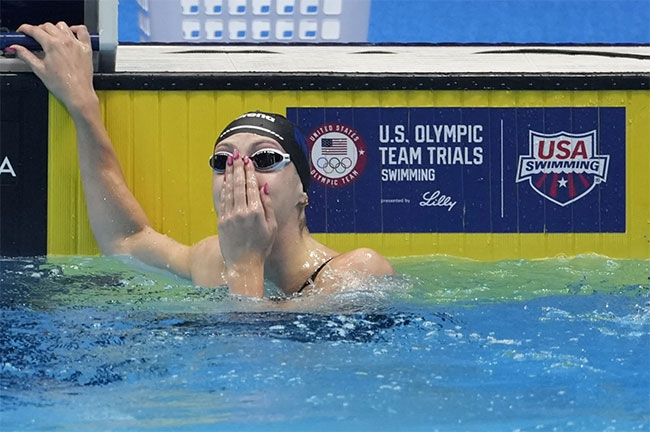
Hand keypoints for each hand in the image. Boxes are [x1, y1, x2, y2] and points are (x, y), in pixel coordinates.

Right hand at [11, 22, 95, 113]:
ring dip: (55, 28)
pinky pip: (83, 31)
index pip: (35, 30)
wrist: (78, 94)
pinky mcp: (86, 49)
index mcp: (52, 45)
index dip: (26, 30)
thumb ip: (26, 56)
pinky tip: (71, 34)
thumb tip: (17, 48)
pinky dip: (76, 29)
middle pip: (48, 26)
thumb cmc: (62, 85)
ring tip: (51, 37)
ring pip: (63, 26)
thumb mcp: (39, 70)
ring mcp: (77, 44)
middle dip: (39, 30)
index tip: (23, 32)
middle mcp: (65, 41)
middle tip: (35, 38)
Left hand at [218, 149, 277, 270]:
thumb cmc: (261, 247)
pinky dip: (224, 187)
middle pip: (239, 184)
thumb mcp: (271, 227)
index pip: (251, 186)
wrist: (243, 264)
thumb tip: (264, 187)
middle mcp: (241, 212)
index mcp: (256, 212)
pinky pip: (223, 199)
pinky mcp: (221, 221)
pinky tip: (226, 179)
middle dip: (238, 167)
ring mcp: (230, 216)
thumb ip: (268, 205)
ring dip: (230, 174)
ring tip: (230, 161)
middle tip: (237, 155)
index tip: (248, 161)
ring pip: (229, 189)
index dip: (249, 172)